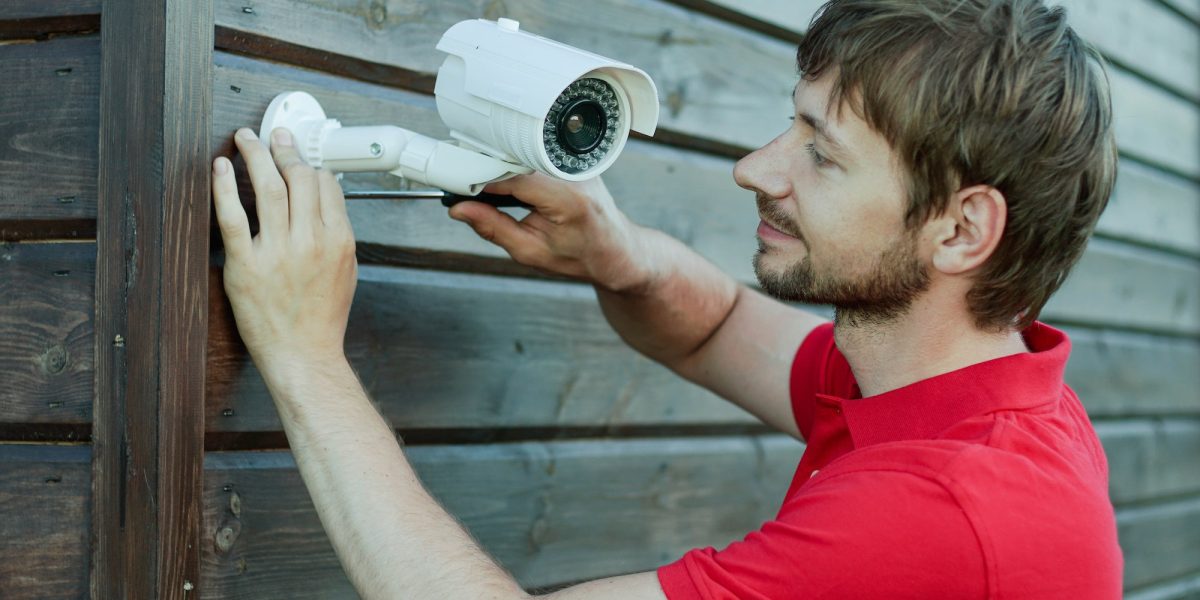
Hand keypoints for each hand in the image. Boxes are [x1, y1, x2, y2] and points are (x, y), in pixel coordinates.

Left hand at [211, 127, 357, 369]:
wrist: (303, 355)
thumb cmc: (322, 318)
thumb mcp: (346, 271)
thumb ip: (338, 233)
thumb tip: (327, 199)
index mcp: (338, 241)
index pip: (326, 185)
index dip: (310, 163)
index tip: (298, 153)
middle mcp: (311, 241)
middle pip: (299, 178)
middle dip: (285, 149)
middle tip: (274, 134)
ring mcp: (278, 252)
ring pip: (267, 188)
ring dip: (256, 155)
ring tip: (246, 138)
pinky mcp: (246, 265)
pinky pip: (233, 217)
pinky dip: (225, 187)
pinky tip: (222, 167)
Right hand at [447, 173, 649, 291]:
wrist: (615, 249)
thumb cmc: (580, 256)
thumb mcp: (531, 252)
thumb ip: (493, 229)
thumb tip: (459, 210)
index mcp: (567, 197)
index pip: (512, 176)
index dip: (479, 179)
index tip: (454, 188)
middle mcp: (572, 173)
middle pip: (514, 158)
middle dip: (484, 170)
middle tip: (459, 188)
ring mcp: (573, 162)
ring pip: (521, 153)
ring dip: (496, 167)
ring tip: (478, 188)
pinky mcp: (568, 159)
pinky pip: (532, 155)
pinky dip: (512, 166)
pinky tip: (501, 181)